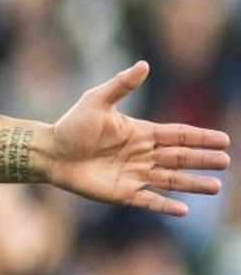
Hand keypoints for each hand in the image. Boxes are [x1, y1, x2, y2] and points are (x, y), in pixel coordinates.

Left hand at [47, 62, 229, 216]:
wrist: (50, 152)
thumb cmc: (72, 125)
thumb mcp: (96, 101)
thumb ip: (121, 85)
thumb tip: (144, 64)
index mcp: (142, 133)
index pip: (178, 135)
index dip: (200, 137)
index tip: (223, 139)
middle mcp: (143, 155)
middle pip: (180, 158)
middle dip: (202, 160)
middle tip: (225, 162)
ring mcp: (134, 175)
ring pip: (170, 180)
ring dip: (192, 183)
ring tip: (215, 187)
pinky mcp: (122, 193)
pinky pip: (148, 201)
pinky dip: (165, 206)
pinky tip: (184, 210)